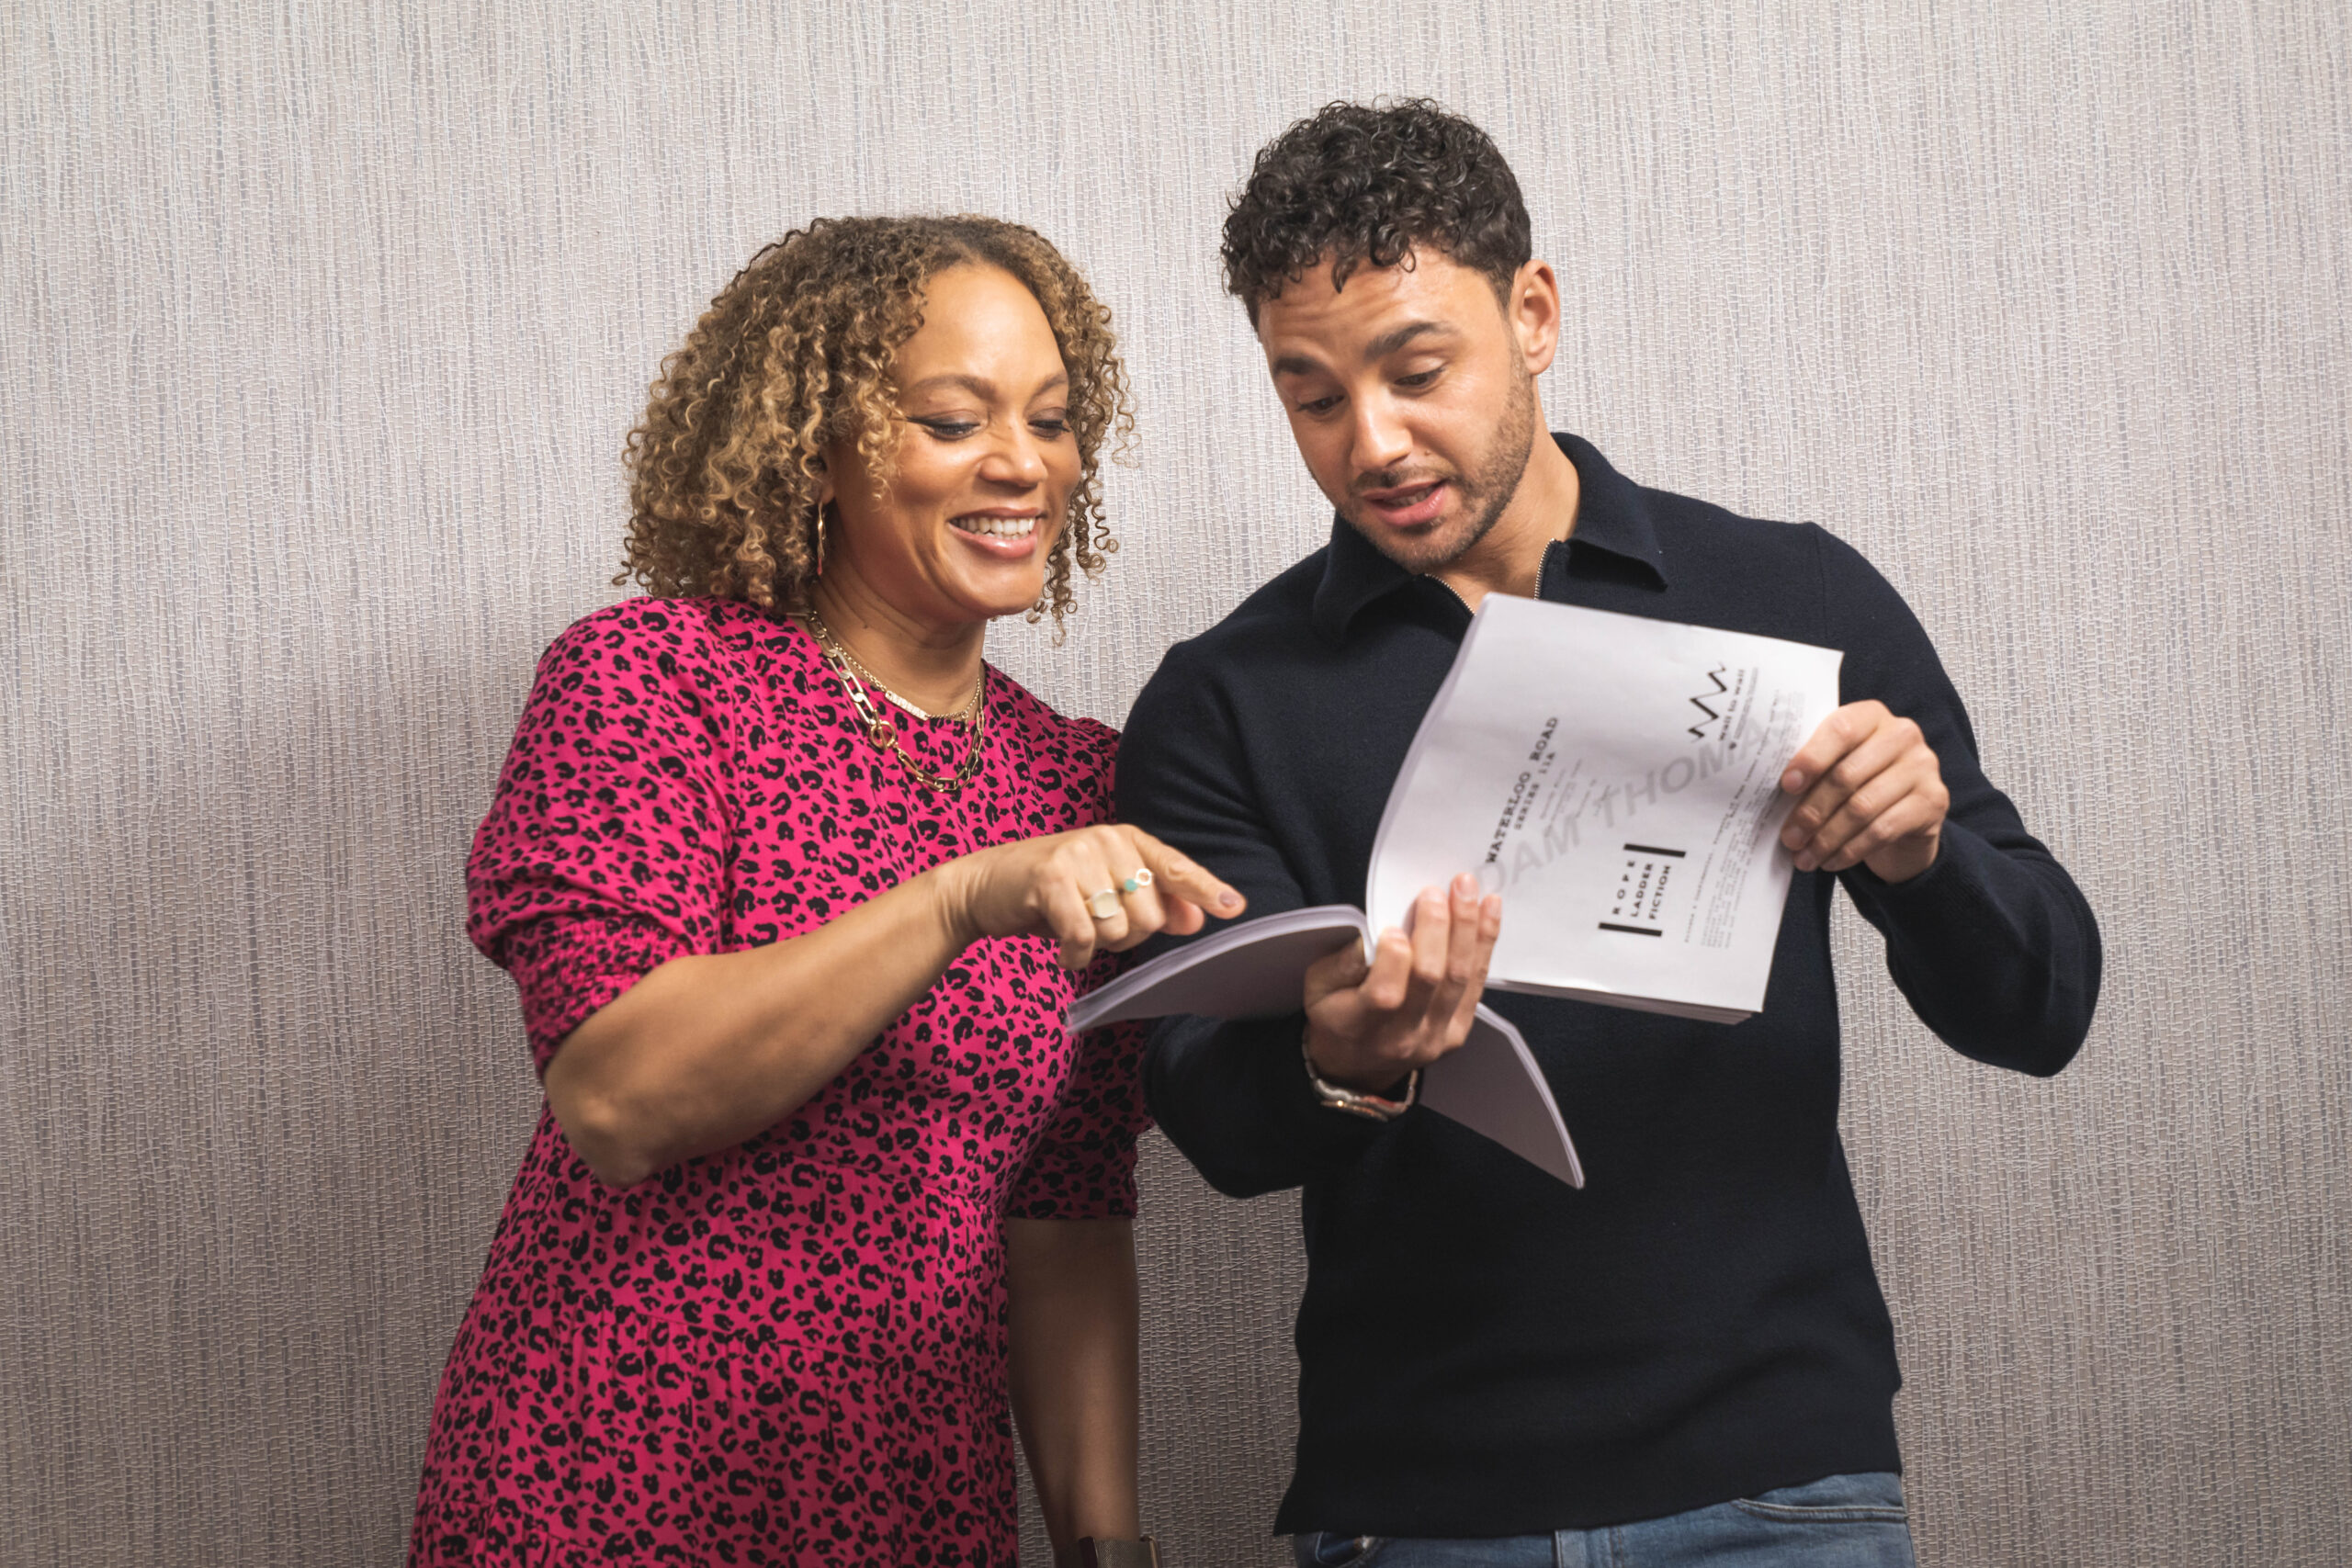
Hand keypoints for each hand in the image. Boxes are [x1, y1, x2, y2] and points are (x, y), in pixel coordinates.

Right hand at [938, 824, 1244, 968]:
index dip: (1205, 889)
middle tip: (1095, 926)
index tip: (1234, 908)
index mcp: (1126, 840)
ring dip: (1096, 945)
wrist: (985, 885)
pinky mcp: (1050, 879)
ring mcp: (1077, 856)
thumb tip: (1195, 920)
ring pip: (1117, 929)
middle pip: (1148, 914)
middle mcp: (1106, 840)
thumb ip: (1152, 902)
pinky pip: (1083, 937)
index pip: (1175, 866)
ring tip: (1073, 927)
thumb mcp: (1105, 893)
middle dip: (1127, 936)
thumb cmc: (1051, 892)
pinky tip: (1062, 951)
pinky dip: (1074, 956)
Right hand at [1301, 873, 1501, 1092]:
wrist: (1357, 1066)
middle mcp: (1404, 1036)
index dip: (1395, 956)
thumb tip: (1372, 936)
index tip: (1394, 925)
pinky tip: (1489, 913)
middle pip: (1432, 978)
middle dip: (1437, 927)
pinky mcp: (1458, 1032)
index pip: (1386, 994)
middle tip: (1436, 890)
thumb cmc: (1335, 1016)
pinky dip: (1484, 945)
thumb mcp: (1317, 988)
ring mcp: (1436, 1037)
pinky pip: (1476, 984)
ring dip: (1469, 928)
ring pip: (1461, 977)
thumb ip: (1341, 963)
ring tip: (1468, 890)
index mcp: (1362, 1026)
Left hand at [1779, 700, 1948, 881]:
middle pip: (1847, 775)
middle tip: (1790, 837)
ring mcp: (1923, 766)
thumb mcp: (1838, 765)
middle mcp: (1902, 734)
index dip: (1811, 758)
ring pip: (1863, 807)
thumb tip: (1774, 790)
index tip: (1786, 785)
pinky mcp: (1934, 800)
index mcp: (1871, 715)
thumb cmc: (1859, 783)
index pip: (1841, 730)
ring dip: (1827, 838)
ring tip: (1805, 856)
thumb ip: (1814, 767)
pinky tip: (1831, 861)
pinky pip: (1883, 829)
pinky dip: (1851, 850)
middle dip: (1812, 811)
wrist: (1908, 813)